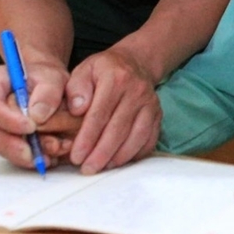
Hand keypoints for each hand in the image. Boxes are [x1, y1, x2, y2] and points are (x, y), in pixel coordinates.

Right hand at [0, 59, 80, 169]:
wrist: (44, 83)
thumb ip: (48, 93)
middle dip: (8, 145)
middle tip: (31, 154)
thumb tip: (38, 117)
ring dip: (17, 156)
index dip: (8, 120)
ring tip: (42, 159)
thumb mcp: (52, 77)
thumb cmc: (45, 78)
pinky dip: (23, 158)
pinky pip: (5, 151)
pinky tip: (43, 159)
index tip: (31, 127)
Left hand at [64, 44, 161, 173]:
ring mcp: (151, 104)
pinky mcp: (158, 115)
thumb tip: (77, 110)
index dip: (88, 138)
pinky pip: (150, 139)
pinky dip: (135, 154)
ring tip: (102, 168)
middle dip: (101, 153)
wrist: (134, 64)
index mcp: (116, 79)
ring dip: (119, 157)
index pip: (100, 114)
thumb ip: (76, 89)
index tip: (76, 156)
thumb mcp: (84, 70)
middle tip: (87, 169)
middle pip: (119, 129)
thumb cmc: (103, 71)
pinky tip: (120, 161)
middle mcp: (137, 91)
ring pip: (136, 137)